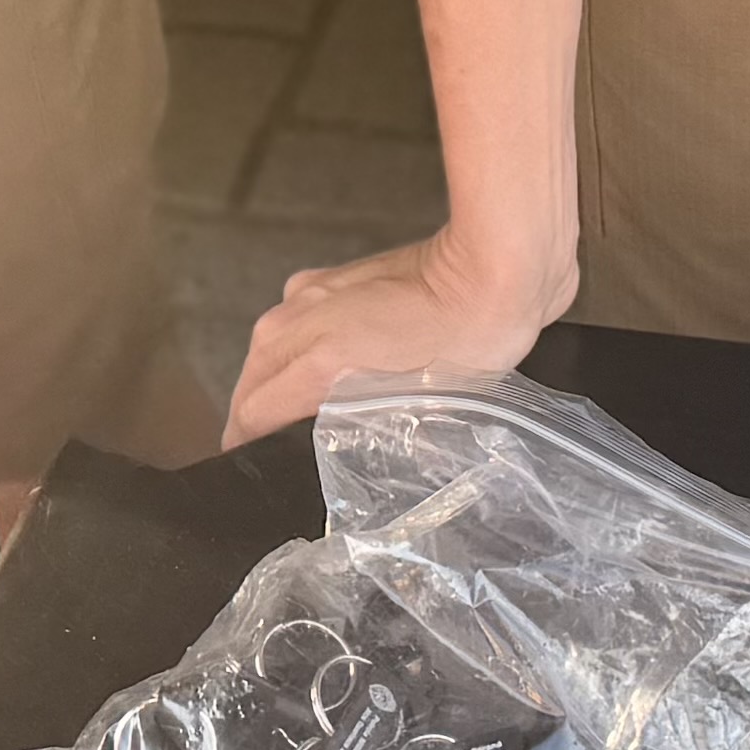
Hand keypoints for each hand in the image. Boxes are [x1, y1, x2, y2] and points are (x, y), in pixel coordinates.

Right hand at [222, 228, 571, 445]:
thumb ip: (345, 428)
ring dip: (277, 385)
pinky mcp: (336, 280)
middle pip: (252, 382)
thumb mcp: (408, 404)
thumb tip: (314, 452)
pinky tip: (333, 374)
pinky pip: (298, 326)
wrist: (499, 271)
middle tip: (277, 461)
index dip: (249, 452)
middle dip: (255, 421)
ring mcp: (312, 293)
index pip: (250, 416)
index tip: (256, 479)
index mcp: (310, 357)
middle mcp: (297, 319)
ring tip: (300, 423)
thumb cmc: (468, 342)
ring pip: (271, 353)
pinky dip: (303, 353)